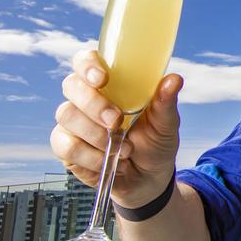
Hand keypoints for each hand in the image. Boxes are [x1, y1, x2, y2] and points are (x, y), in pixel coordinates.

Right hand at [50, 49, 182, 206]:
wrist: (148, 178)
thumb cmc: (155, 142)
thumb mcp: (165, 123)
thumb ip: (165, 102)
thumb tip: (174, 80)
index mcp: (109, 83)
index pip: (85, 61)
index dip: (87, 65)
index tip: (102, 78)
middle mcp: (85, 98)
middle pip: (71, 86)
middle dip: (93, 104)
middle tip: (116, 121)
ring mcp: (73, 122)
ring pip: (67, 116)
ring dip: (95, 134)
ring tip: (125, 149)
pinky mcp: (66, 147)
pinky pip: (65, 146)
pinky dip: (90, 157)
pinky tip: (109, 161)